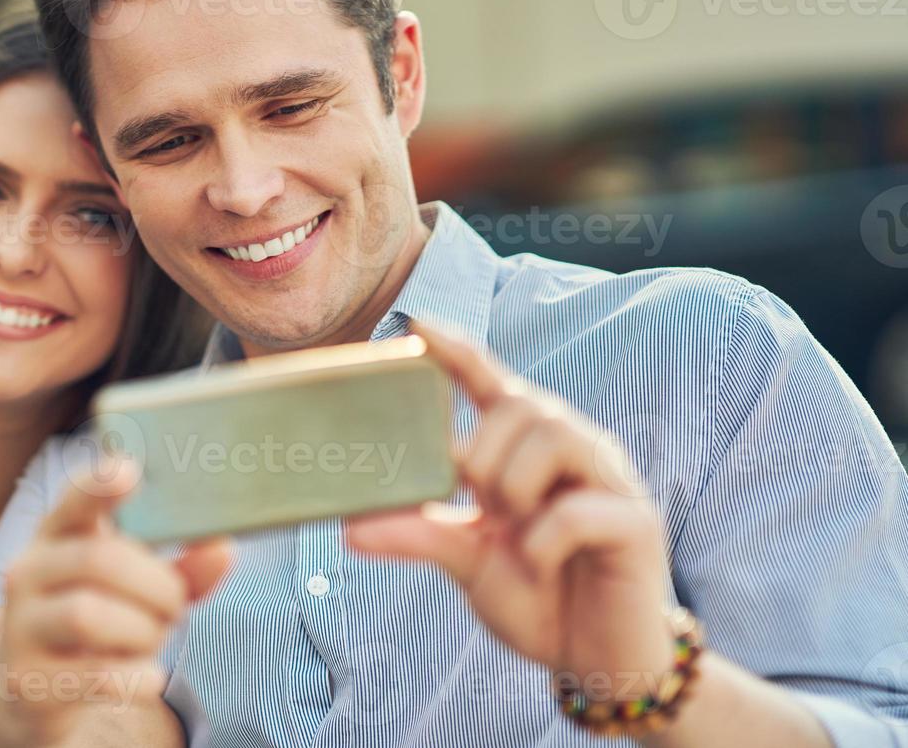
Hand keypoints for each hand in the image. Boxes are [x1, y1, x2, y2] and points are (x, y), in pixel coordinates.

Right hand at [0, 457, 232, 747]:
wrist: (28, 695)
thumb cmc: (94, 628)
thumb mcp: (133, 592)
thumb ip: (179, 570)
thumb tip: (223, 549)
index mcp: (56, 537)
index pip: (73, 500)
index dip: (98, 485)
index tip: (129, 470)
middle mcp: (28, 573)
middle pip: (98, 560)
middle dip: (155, 585)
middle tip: (175, 606)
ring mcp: (21, 626)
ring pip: (88, 614)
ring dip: (142, 632)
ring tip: (152, 641)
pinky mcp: (28, 679)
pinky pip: (96, 674)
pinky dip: (136, 677)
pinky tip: (145, 676)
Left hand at [346, 321, 674, 699]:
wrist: (597, 661)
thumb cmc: (538, 598)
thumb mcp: (467, 561)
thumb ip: (418, 534)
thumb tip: (350, 526)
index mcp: (530, 450)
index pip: (493, 382)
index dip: (458, 351)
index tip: (417, 326)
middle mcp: (574, 452)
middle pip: (522, 403)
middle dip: (484, 453)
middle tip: (481, 505)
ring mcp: (610, 482)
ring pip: (556, 434)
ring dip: (515, 482)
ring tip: (511, 525)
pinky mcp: (636, 523)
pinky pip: (579, 508)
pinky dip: (544, 538)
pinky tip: (540, 564)